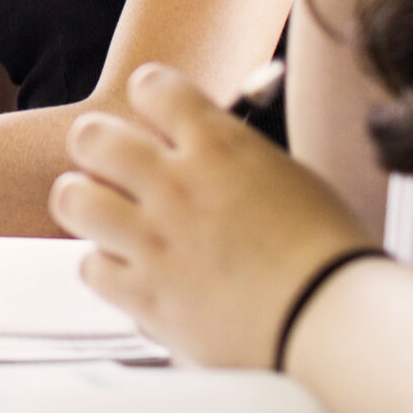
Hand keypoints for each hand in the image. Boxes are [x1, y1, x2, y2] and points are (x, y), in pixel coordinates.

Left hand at [49, 63, 377, 368]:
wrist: (338, 326)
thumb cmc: (334, 257)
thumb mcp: (292, 179)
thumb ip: (236, 161)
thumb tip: (212, 153)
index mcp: (221, 146)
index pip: (152, 86)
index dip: (150, 95)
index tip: (153, 111)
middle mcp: (177, 185)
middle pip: (91, 137)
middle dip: (98, 146)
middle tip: (113, 165)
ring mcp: (155, 241)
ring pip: (74, 198)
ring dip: (87, 203)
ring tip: (107, 214)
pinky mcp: (147, 296)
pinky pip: (91, 267)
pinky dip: (106, 268)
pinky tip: (129, 270)